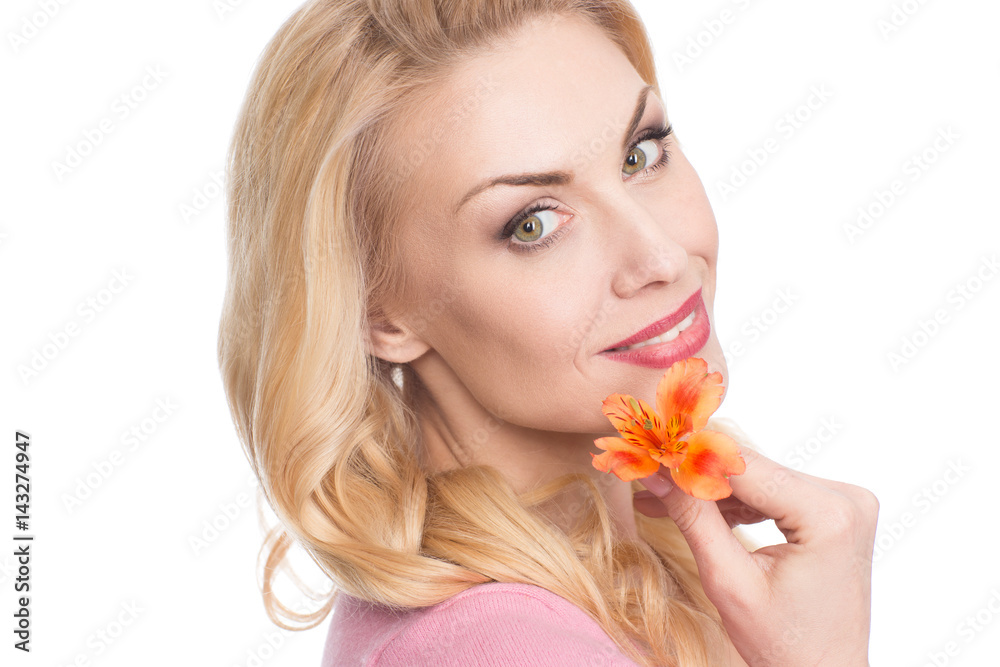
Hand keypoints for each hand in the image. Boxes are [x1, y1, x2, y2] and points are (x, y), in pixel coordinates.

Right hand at [633, 447, 877, 665]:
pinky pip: (774, 491)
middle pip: (752, 469)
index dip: (689, 458)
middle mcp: (846, 497)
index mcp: (829, 515)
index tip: (645, 452)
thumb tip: (655, 472)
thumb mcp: (728, 581)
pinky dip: (735, 500)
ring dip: (709, 487)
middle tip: (645, 476)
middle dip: (695, 474)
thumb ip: (692, 517)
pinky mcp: (834, 509)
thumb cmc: (783, 644)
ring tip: (659, 498)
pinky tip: (694, 506)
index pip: (744, 467)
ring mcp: (844, 501)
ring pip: (758, 477)